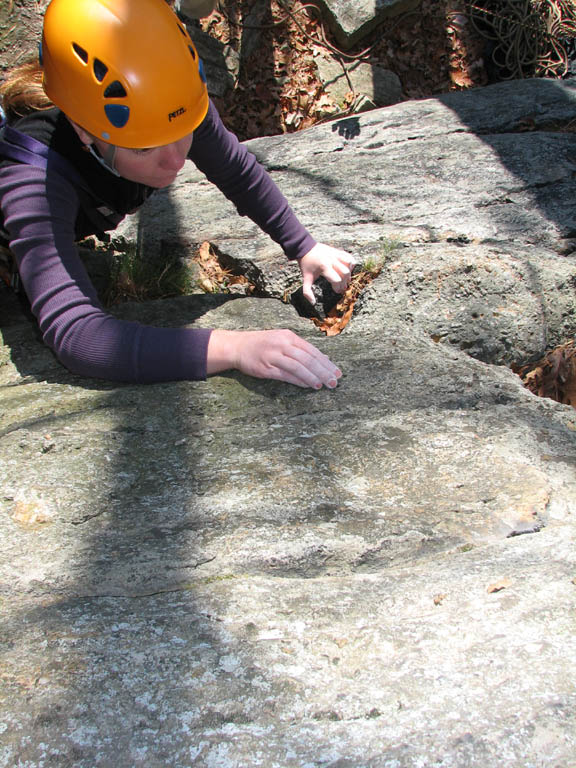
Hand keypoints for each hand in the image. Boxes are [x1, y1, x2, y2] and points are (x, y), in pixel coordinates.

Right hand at [207, 328, 341, 388]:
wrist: (237, 346)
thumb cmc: (263, 344)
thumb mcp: (282, 340)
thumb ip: (300, 349)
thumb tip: (323, 360)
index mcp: (289, 336)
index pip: (312, 350)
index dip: (326, 362)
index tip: (337, 372)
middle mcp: (282, 344)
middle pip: (307, 359)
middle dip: (323, 371)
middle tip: (334, 382)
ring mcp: (273, 355)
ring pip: (298, 367)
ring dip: (312, 377)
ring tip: (322, 385)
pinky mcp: (266, 368)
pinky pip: (285, 375)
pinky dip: (298, 380)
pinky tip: (307, 385)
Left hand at [298, 243, 355, 303]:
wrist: (305, 247)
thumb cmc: (306, 264)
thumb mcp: (305, 278)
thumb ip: (307, 291)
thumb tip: (313, 303)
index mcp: (324, 267)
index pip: (337, 279)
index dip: (338, 287)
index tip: (336, 291)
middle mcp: (332, 260)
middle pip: (345, 273)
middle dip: (344, 282)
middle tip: (341, 287)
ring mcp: (335, 254)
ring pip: (349, 264)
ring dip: (349, 273)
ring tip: (345, 278)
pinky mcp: (337, 251)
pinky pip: (349, 257)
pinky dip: (350, 264)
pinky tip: (347, 269)